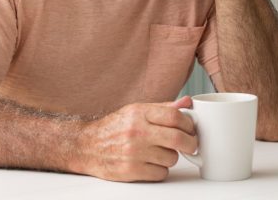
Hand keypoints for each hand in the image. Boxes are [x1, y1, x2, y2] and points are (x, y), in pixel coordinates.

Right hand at [74, 96, 196, 181]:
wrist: (87, 146)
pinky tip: (150, 163)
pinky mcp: (131, 171)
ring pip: (172, 158)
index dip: (189, 123)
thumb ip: (163, 108)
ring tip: (159, 152)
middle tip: (190, 145)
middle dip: (191, 143)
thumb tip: (188, 103)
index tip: (190, 128)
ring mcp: (134, 152)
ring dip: (171, 157)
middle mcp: (136, 131)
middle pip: (178, 138)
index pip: (174, 116)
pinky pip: (161, 173)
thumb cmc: (114, 128)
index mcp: (139, 113)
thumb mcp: (136, 111)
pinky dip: (160, 170)